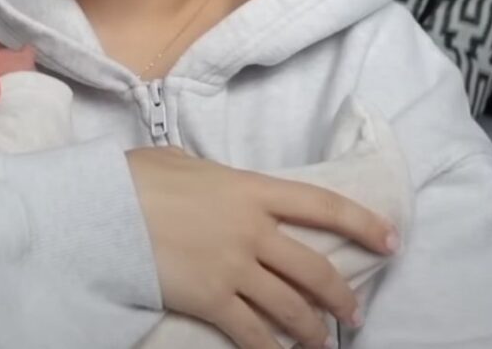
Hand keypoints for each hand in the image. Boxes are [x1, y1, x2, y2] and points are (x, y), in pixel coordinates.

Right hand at [127, 147, 399, 348]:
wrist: (101, 211)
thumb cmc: (135, 179)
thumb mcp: (180, 161)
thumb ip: (209, 174)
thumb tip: (209, 178)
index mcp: (252, 189)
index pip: (323, 205)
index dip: (364, 223)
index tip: (390, 239)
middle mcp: (253, 230)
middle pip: (315, 268)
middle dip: (342, 295)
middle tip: (355, 314)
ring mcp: (233, 267)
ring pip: (291, 307)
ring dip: (313, 330)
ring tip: (324, 344)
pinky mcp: (210, 300)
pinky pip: (251, 333)